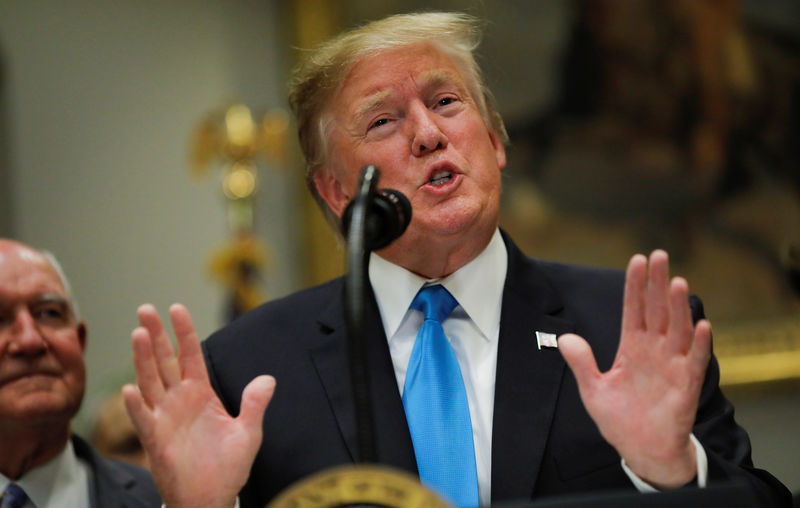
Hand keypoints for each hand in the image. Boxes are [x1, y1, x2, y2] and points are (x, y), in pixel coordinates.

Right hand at [122, 303, 274, 507]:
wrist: (212, 498)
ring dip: (143, 359)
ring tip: (138, 333)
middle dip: (155, 335)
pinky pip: (144, 419)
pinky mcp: (156, 441)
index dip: (184, 332)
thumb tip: (268, 379)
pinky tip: (130, 389)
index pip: (190, 355)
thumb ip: (255, 404)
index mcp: (201, 394)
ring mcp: (165, 418)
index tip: (176, 308)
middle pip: (164, 361)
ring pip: (150, 382)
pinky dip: (137, 405)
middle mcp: (179, 401)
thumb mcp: (248, 432)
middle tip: (145, 308)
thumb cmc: (228, 467)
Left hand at [558, 250, 711, 487]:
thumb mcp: (593, 390)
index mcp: (632, 348)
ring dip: (677, 307)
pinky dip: (698, 345)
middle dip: (657, 283)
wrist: (642, 451)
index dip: (635, 286)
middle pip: (657, 310)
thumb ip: (581, 363)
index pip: (634, 309)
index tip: (637, 260)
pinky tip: (700, 326)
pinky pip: (694, 362)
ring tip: (676, 282)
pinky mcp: (686, 386)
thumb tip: (566, 337)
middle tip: (659, 255)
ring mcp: (672, 366)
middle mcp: (655, 351)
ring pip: (677, 330)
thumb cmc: (621, 420)